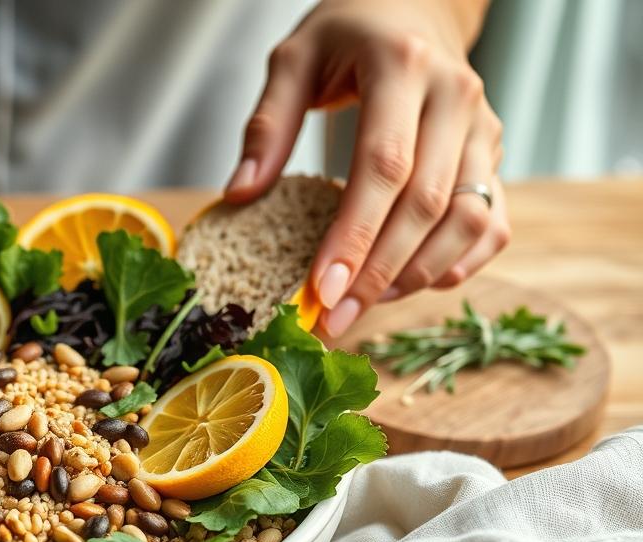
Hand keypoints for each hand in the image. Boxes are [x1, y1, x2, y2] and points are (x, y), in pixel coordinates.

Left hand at [225, 0, 510, 336]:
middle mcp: (455, 97)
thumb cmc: (347, 34)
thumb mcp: (293, 59)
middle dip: (379, 271)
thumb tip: (239, 194)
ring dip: (418, 273)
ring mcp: (483, 127)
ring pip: (468, 218)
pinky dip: (460, 261)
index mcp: (402, 67)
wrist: (413, 5)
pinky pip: (493, 221)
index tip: (322, 287)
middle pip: (427, 203)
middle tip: (335, 318)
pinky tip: (414, 284)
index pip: (384, 165)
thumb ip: (267, 126)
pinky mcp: (492, 154)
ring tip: (366, 305)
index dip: (354, 234)